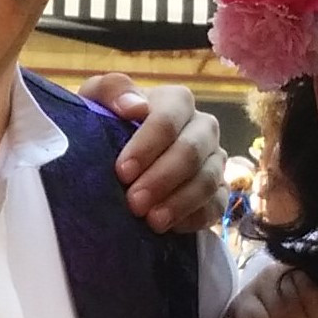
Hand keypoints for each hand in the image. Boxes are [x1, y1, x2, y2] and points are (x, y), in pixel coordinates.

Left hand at [79, 73, 226, 232]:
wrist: (116, 149)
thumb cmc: (108, 119)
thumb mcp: (98, 98)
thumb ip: (113, 90)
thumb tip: (135, 106)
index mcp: (176, 101)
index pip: (168, 120)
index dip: (146, 146)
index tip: (122, 171)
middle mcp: (202, 127)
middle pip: (191, 152)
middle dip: (162, 179)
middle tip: (134, 203)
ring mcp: (214, 159)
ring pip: (209, 180)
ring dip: (179, 202)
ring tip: (151, 221)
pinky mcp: (218, 190)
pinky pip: (217, 206)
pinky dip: (195, 218)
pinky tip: (170, 227)